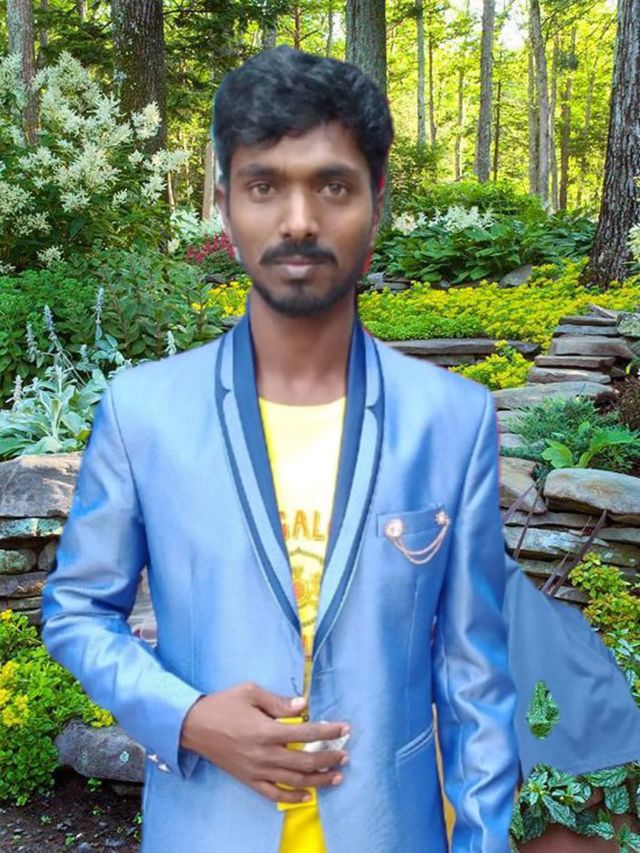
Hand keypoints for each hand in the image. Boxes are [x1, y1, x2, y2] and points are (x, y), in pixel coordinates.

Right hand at [179, 682, 349, 803]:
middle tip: (345, 754)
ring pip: (294, 780)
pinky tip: (308, 796)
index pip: (306, 734)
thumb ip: (278, 701)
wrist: (194, 726)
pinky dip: (293, 797)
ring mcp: (256, 770)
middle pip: (305, 761)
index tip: (344, 729)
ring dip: (319, 780)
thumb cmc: (223, 704)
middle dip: (329, 758)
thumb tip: (303, 705)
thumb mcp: (250, 692)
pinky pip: (273, 793)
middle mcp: (264, 754)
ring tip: (336, 776)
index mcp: (266, 730)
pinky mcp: (248, 779)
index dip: (328, 731)